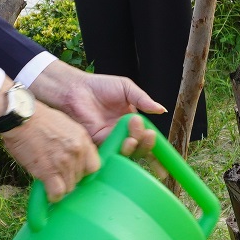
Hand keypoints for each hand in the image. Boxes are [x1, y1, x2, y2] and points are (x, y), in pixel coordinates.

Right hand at [0, 102, 100, 200]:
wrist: (20, 118)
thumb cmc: (38, 120)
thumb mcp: (66, 126)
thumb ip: (74, 142)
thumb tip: (75, 159)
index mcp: (82, 139)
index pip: (94, 166)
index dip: (83, 171)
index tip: (75, 171)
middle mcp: (77, 151)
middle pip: (80, 178)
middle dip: (69, 178)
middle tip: (56, 173)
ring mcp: (64, 163)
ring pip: (69, 188)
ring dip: (59, 186)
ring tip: (49, 180)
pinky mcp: (49, 172)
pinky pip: (57, 193)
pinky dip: (52, 196)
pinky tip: (48, 192)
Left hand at [30, 59, 163, 149]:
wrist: (77, 89)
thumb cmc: (99, 86)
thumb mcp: (127, 88)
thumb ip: (143, 100)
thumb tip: (162, 110)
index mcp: (130, 121)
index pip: (145, 136)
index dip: (153, 142)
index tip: (157, 142)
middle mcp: (122, 133)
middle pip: (139, 147)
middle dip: (146, 144)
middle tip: (146, 133)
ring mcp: (110, 139)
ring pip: (128, 151)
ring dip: (135, 146)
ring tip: (132, 136)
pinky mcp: (98, 144)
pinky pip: (113, 152)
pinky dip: (122, 150)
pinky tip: (126, 141)